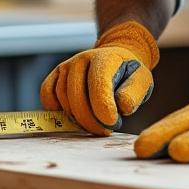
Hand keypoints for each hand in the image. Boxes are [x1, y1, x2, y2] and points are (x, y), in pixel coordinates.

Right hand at [39, 21, 158, 135]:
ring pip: (62, 99)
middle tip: (104, 130)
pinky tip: (73, 116)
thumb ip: (133, 94)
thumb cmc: (128, 74)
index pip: (98, 85)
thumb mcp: (142, 81)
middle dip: (90, 120)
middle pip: (76, 96)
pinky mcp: (55, 75)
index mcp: (105, 58)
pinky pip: (47, 95)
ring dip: (77, 118)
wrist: (115, 59)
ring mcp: (66, 66)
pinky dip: (55, 110)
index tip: (112, 123)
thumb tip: (121, 106)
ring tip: (94, 123)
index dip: (103, 108)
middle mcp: (82, 59)